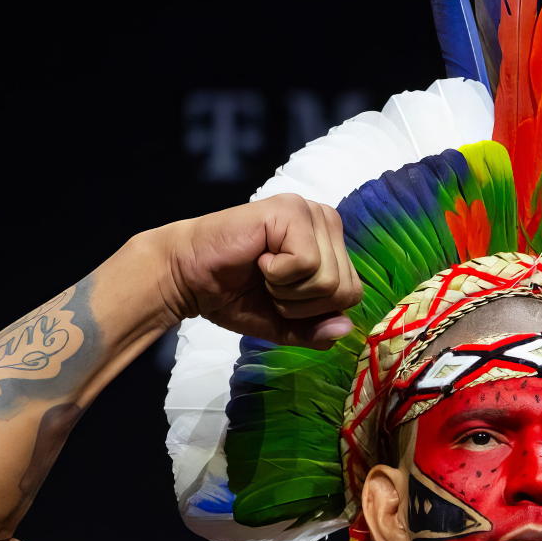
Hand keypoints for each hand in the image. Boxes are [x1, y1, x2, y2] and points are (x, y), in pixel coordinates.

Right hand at [165, 194, 364, 347]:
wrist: (189, 278)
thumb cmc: (234, 294)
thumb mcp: (284, 324)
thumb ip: (317, 330)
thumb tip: (345, 327)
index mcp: (330, 243)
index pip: (352, 293)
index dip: (313, 311)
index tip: (279, 296)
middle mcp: (326, 220)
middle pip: (344, 289)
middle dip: (301, 304)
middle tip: (268, 285)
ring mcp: (310, 212)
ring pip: (328, 279)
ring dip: (288, 291)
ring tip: (263, 272)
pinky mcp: (291, 210)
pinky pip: (307, 263)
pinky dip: (278, 275)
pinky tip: (259, 260)